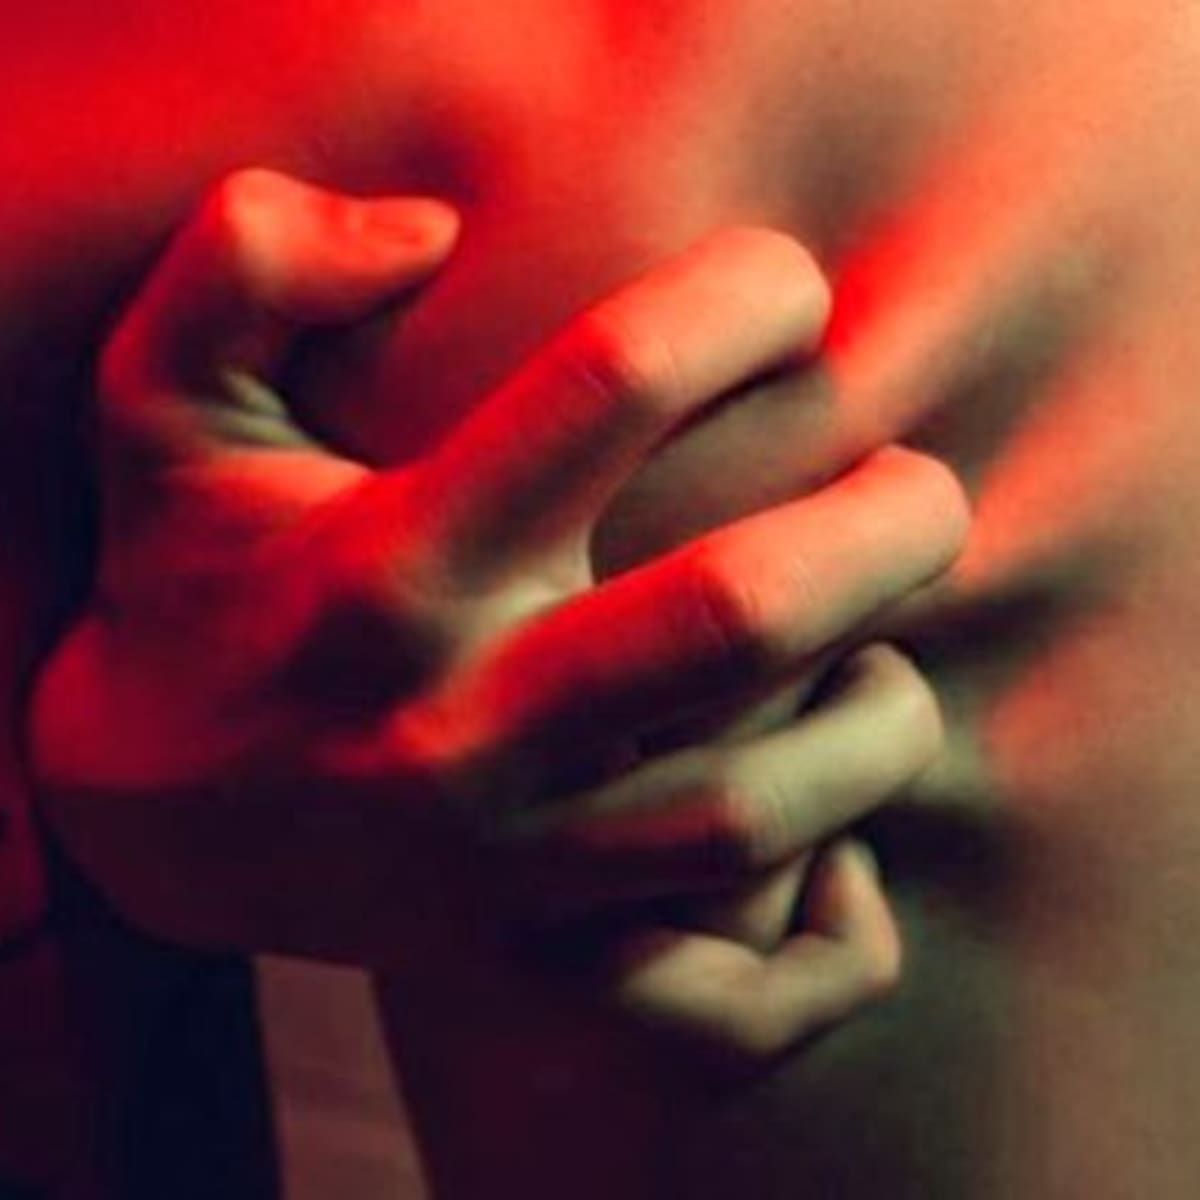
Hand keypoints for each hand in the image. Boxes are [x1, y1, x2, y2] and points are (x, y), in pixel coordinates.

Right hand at [30, 168, 967, 1061]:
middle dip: (883, 528)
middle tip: (919, 485)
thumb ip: (242, 266)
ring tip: (888, 659)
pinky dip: (830, 943)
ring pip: (755, 816)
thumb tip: (427, 227)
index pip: (607, 390)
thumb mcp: (161, 405)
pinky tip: (850, 859)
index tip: (788, 288)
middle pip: (732, 619)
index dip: (740, 303)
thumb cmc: (191, 586)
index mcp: (386, 567)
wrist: (156, 817)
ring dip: (879, 728)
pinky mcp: (537, 953)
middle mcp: (456, 723)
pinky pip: (721, 1006)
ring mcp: (508, 859)